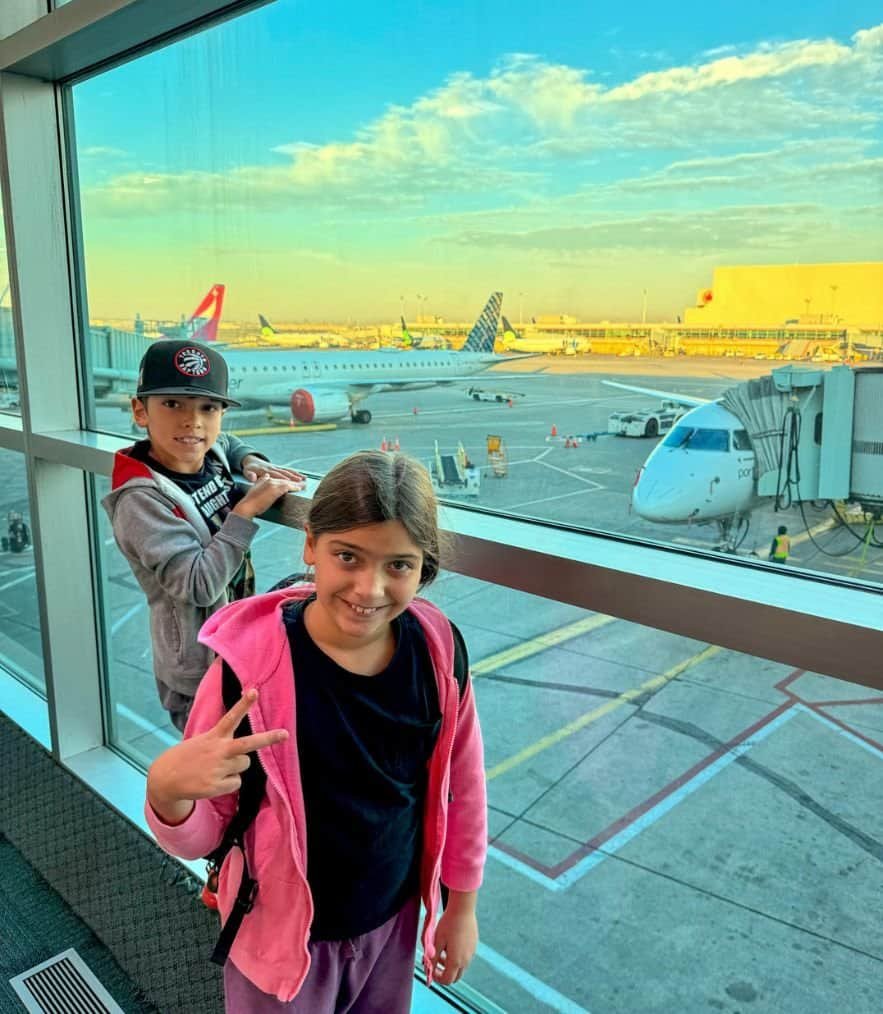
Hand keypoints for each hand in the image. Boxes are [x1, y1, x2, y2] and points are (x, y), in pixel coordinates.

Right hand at [147, 689, 286, 823]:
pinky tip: (213, 781)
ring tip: (217, 768)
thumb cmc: (187, 757)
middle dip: (268, 739)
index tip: (254, 691)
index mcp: (213, 737)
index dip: (243, 704)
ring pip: (244, 766)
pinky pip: (236, 783)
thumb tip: (242, 755)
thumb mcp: (201, 742)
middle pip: (247, 744)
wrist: (165, 778)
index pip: (231, 717)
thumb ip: (221, 743)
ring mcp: (217, 769)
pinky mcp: (215, 786)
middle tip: (285, 734)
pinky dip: (228, 783)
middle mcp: (218, 751)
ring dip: (235, 767)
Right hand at [233, 475, 301, 518]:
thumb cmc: (251, 500)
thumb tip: (267, 476)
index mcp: (266, 479)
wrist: (247, 505)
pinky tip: (299, 489)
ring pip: (288, 482)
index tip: (296, 480)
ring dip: (297, 484)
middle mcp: (270, 480)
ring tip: (305, 485)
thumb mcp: (256, 487)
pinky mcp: (274, 490)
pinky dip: (294, 487)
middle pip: (286, 479)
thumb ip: (261, 481)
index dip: (289, 479)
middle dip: (295, 481)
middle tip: (304, 482)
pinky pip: (287, 487)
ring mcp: (273, 484)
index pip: (280, 478)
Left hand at [242, 456, 305, 489]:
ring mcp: (276, 467)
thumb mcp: (246, 472)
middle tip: (301, 483)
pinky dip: (295, 473)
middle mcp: (272, 468)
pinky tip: (302, 476)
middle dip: (293, 478)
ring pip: (287, 471)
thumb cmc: (249, 469)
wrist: (251, 460)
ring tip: (304, 480)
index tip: (290, 484)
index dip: (284, 480)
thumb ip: (249, 475)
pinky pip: (288, 470)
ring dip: (296, 475)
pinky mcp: (278, 467)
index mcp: (265, 471)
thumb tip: (253, 478)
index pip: (276, 476)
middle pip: (284, 474)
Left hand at [432, 905, 477, 984]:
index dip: (437, 978)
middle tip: (436, 962)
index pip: (447, 980)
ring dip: (451, 964)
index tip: (431, 970)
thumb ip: (433, 957)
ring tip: (443, 950)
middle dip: (444, 972)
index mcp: (456, 961)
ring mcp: (471, 953)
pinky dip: (457, 956)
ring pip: (461, 966)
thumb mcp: (437, 941)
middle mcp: (466, 960)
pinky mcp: (474, 945)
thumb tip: (428, 968)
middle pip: (455, 976)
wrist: (462, 908)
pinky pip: (465, 957)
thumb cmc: (448, 924)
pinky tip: (452, 943)